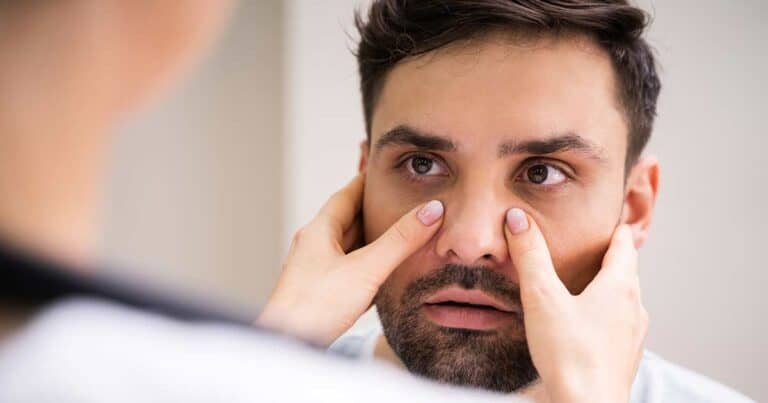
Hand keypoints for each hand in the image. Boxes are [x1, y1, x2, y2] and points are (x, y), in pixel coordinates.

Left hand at [258, 175, 444, 346]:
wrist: (287, 343)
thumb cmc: (314, 306)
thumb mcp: (366, 269)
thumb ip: (399, 241)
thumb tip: (430, 211)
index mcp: (319, 232)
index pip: (345, 196)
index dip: (365, 182)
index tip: (380, 171)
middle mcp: (313, 247)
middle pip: (347, 221)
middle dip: (372, 211)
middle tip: (397, 200)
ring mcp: (314, 271)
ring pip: (347, 248)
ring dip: (369, 240)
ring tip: (395, 234)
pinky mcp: (319, 294)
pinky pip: (346, 271)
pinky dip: (365, 266)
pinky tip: (378, 274)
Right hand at [504, 208, 646, 402]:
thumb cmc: (569, 354)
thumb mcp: (542, 297)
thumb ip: (530, 256)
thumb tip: (518, 218)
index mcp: (620, 286)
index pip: (624, 245)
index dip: (614, 230)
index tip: (608, 220)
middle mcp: (633, 307)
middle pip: (626, 272)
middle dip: (611, 258)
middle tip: (595, 247)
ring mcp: (633, 335)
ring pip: (625, 300)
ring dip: (609, 288)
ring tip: (588, 284)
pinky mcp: (624, 358)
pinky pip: (619, 326)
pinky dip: (606, 315)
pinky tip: (587, 325)